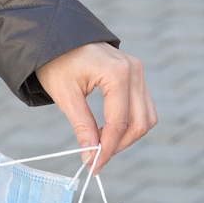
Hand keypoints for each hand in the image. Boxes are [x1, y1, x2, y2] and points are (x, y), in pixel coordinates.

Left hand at [35, 42, 156, 173]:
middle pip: (140, 123)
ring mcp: (138, 72)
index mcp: (117, 74)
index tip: (92, 167)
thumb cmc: (57, 62)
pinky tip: (107, 133)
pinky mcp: (135, 75)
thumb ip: (81, 126)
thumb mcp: (65, 96)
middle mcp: (134, 71)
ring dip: (127, 137)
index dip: (107, 149)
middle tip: (96, 160)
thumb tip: (90, 156)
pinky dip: (129, 124)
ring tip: (101, 147)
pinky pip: (142, 107)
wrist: (58, 35)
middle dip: (119, 146)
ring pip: (146, 117)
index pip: (119, 123)